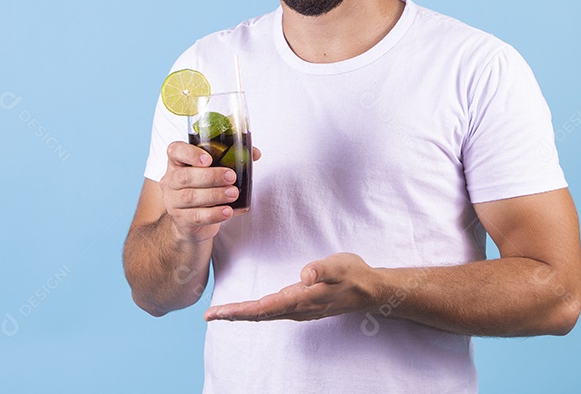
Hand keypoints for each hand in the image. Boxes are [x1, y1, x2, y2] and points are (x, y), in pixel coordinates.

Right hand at [160, 141, 260, 244]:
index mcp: (177, 162)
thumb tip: (254, 153)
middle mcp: (170, 181)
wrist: (193, 220)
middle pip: (185, 176)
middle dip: (211, 176)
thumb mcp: (214, 170)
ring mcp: (172, 201)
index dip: (190, 153)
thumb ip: (231, 159)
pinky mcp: (181, 220)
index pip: (175, 151)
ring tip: (233, 193)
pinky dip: (214, 214)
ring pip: (191, 197)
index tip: (208, 159)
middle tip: (231, 177)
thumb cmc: (204, 188)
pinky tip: (228, 211)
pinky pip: (196, 216)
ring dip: (215, 195)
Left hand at [204, 253, 376, 321]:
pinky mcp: (302, 305)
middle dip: (233, 314)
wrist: (370, 290)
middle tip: (209, 315)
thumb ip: (323, 269)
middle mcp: (297, 308)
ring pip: (264, 314)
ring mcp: (299, 309)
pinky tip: (249, 309)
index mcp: (301, 299)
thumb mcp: (341, 265)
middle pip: (258, 314)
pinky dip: (255, 311)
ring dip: (242, 314)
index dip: (238, 311)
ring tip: (222, 313)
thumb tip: (304, 275)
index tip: (217, 313)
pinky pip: (272, 311)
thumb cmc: (354, 274)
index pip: (263, 307)